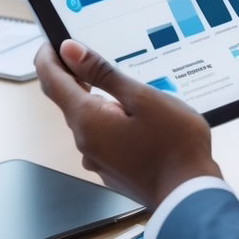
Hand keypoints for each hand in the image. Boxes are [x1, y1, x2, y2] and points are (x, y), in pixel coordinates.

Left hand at [35, 39, 221, 208]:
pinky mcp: (112, 169)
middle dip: (75, 75)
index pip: (51, 80)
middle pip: (68, 99)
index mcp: (87, 120)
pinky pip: (102, 136)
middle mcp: (84, 142)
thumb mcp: (141, 97)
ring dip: (98, 99)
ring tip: (124, 86)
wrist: (190, 197)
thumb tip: (70, 50)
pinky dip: (110, 120)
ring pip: (88, 119)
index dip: (48, 56)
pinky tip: (135, 117)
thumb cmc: (174, 146)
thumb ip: (102, 72)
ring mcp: (97, 159)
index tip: (52, 40)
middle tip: (90, 53)